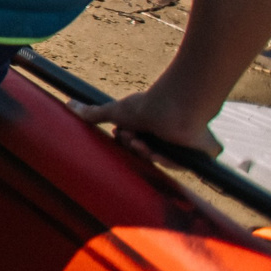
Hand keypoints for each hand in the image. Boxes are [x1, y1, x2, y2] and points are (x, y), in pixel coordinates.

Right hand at [70, 88, 222, 155]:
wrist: (174, 106)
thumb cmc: (149, 106)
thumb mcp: (116, 112)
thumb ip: (94, 113)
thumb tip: (69, 104)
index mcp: (153, 128)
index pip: (139, 145)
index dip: (128, 143)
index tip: (123, 135)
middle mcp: (170, 137)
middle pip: (150, 154)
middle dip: (138, 149)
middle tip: (134, 139)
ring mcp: (186, 146)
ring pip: (165, 161)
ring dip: (151, 154)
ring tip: (144, 143)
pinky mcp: (201, 154)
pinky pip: (185, 166)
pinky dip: (171, 161)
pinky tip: (163, 151)